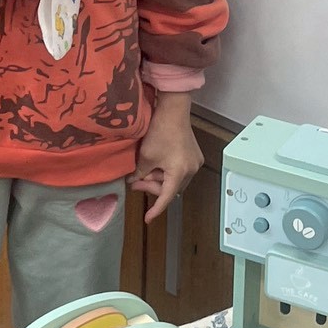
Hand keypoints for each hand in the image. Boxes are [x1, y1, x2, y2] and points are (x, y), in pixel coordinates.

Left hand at [131, 93, 200, 222]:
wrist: (174, 110)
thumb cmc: (159, 132)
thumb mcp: (146, 155)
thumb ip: (139, 173)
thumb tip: (132, 182)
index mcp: (179, 173)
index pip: (166, 197)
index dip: (156, 208)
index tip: (147, 218)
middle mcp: (191, 171)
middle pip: (171, 188)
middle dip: (152, 186)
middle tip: (135, 180)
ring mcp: (195, 163)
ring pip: (175, 180)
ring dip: (160, 178)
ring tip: (145, 168)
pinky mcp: (195, 156)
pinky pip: (180, 171)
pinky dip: (168, 171)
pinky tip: (157, 163)